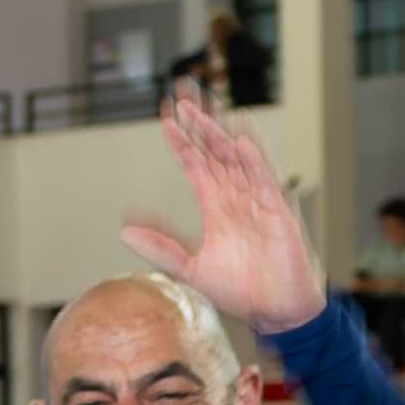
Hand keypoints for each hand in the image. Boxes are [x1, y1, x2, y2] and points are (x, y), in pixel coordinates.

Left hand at [119, 82, 327, 338]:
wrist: (276, 311)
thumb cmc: (241, 290)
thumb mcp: (191, 269)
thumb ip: (162, 247)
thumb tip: (125, 230)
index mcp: (216, 206)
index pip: (196, 164)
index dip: (181, 142)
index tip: (164, 119)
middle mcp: (236, 196)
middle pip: (214, 150)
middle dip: (199, 122)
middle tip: (184, 93)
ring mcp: (257, 200)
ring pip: (235, 158)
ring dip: (219, 133)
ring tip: (203, 107)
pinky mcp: (278, 212)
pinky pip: (264, 181)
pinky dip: (252, 161)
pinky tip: (239, 141)